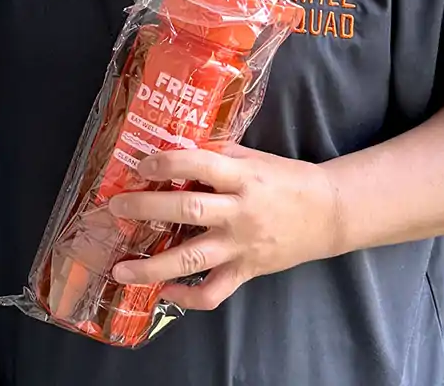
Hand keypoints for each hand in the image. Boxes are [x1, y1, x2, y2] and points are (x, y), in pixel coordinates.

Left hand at [106, 144, 343, 310]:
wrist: (328, 213)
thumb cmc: (285, 178)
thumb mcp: (253, 157)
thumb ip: (216, 154)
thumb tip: (173, 145)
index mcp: (243, 177)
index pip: (200, 166)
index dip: (168, 163)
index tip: (141, 163)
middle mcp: (240, 213)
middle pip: (189, 211)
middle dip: (147, 208)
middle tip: (115, 206)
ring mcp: (242, 246)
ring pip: (193, 260)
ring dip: (152, 266)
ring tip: (120, 268)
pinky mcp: (247, 271)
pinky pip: (213, 292)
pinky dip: (187, 298)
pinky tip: (162, 293)